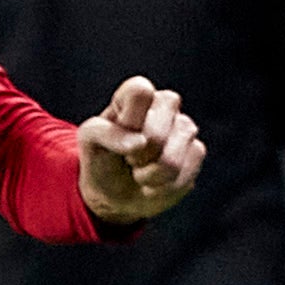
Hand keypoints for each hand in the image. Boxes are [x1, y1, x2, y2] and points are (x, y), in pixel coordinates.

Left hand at [77, 76, 204, 224]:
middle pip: (158, 131)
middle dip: (140, 154)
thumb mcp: (89, 141)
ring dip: (152, 175)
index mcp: (135, 95)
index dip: (131, 121)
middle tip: (129, 159)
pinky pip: (188, 170)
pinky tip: (155, 184)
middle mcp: (164, 104)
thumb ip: (106, 133)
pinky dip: (166, 187)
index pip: (140, 90)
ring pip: (175, 154)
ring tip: (140, 173)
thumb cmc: (101, 158)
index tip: (121, 138)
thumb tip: (140, 143)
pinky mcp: (196, 151)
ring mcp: (183, 126)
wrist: (114, 193)